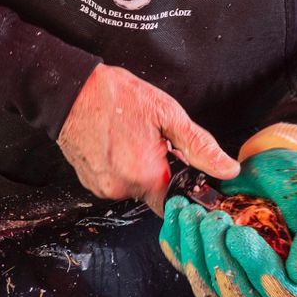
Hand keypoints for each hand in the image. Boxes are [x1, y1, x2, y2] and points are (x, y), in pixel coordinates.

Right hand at [57, 64, 239, 213]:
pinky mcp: (89, 181)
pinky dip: (120, 166)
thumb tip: (227, 169)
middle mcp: (121, 188)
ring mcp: (102, 187)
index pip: (176, 204)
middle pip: (154, 193)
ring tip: (132, 137)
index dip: (183, 188)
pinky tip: (117, 143)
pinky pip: (115, 181)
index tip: (182, 170)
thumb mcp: (166, 113)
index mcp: (145, 175)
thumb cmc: (114, 97)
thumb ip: (200, 146)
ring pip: (134, 186)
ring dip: (139, 168)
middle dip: (160, 171)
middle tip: (154, 142)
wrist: (69, 91)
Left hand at [159, 128, 296, 296]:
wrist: (276, 164)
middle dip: (222, 263)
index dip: (262, 272)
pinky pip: (186, 265)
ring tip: (194, 213)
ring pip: (209, 289)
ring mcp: (236, 276)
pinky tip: (180, 211)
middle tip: (215, 221)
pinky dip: (176, 241)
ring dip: (195, 253)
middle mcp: (268, 287)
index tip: (241, 235)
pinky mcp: (207, 261)